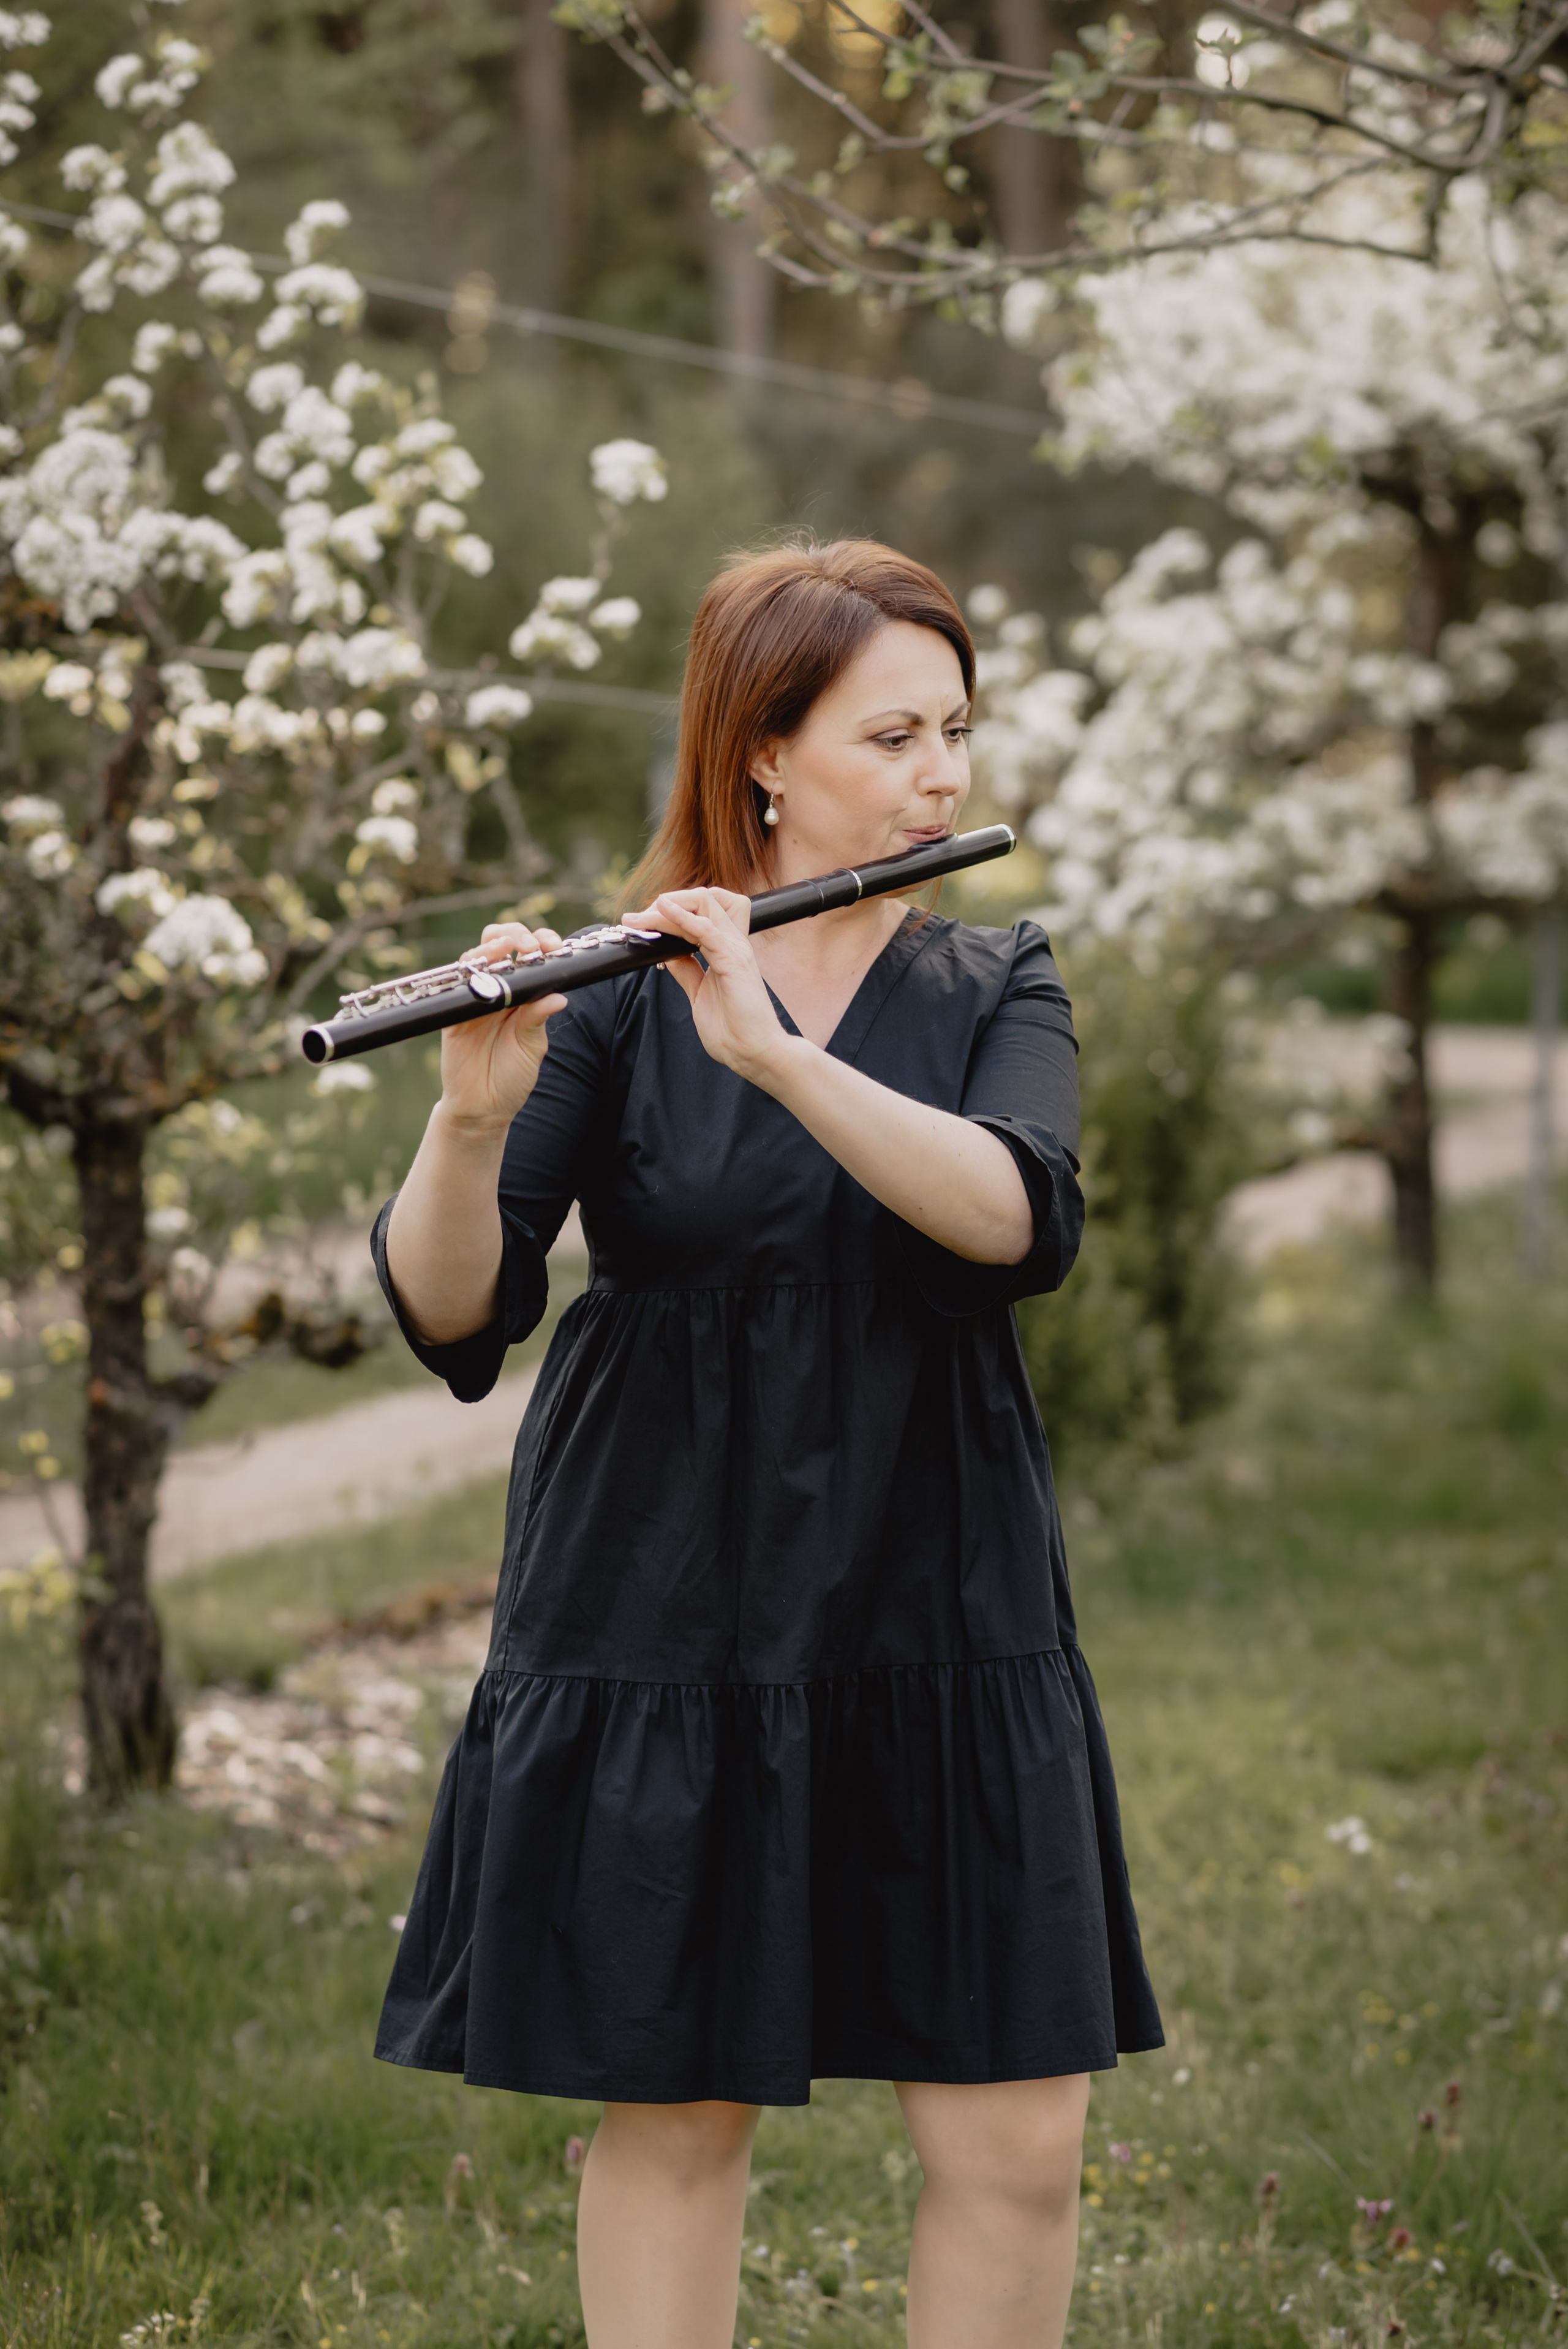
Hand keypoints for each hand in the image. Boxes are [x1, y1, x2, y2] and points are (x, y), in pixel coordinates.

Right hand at [435, 922, 567, 1134]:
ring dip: (494, 945)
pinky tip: (482, 970)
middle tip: (531, 945)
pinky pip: (456, 983)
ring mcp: (474, 997)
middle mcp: (498, 990)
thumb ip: (538, 1019)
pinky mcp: (453, 1011)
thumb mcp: (532, 1047)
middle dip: (517, 934)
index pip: (530, 956)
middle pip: (501, 944)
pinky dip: (469, 971)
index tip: (556, 947)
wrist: (482, 1108)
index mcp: (522, 994)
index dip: (541, 943)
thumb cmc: (511, 1077)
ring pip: (477, 956)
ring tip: (510, 948)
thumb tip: (559, 995)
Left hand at [624, 888, 790, 1084]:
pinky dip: (683, 917)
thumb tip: (668, 956)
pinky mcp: (733, 961)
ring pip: (704, 904)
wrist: (753, 1053)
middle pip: (703, 900)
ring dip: (668, 906)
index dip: (673, 910)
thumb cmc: (732, 1030)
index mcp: (727, 949)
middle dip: (667, 902)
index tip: (642, 923)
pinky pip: (706, 929)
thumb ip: (687, 971)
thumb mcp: (699, 993)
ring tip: (642, 917)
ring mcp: (735, 949)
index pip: (703, 911)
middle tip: (637, 919)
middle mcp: (733, 943)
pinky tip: (663, 909)